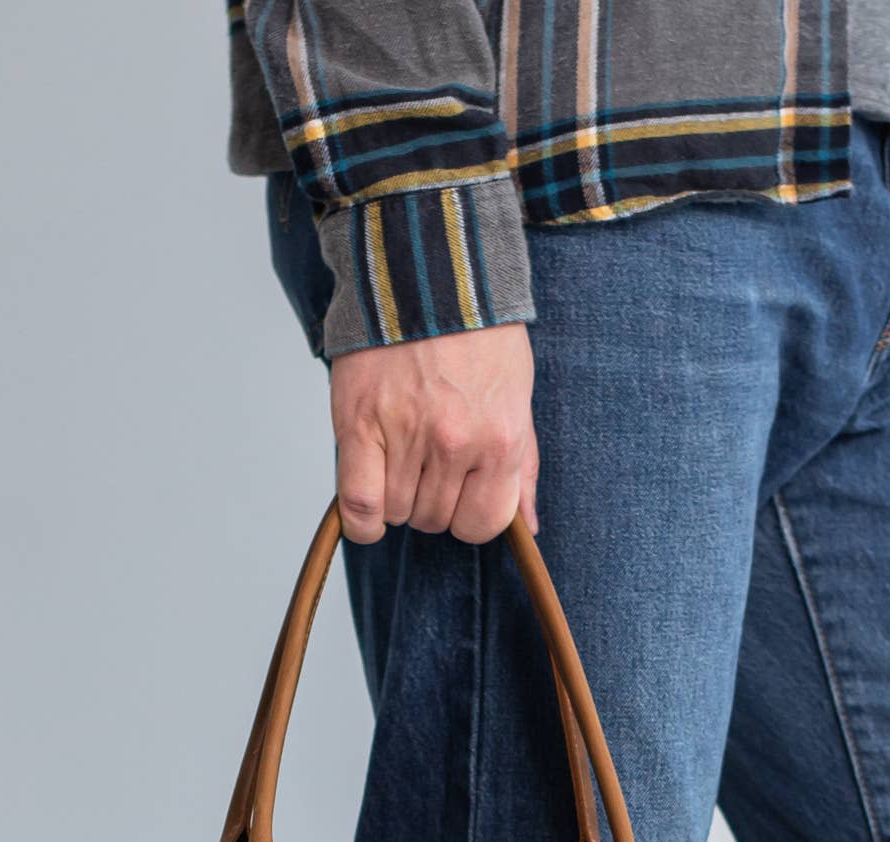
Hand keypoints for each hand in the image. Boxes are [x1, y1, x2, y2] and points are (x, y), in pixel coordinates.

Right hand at [329, 325, 539, 544]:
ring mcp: (408, 434)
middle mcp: (457, 443)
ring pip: (397, 513)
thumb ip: (523, 466)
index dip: (467, 515)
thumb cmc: (477, 333)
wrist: (427, 269)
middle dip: (429, 502)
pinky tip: (367, 512)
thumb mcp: (518, 395)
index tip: (459, 495)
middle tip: (424, 463)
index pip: (482, 524)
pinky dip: (362, 519)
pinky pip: (360, 504)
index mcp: (501, 439)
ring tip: (398, 460)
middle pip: (434, 520)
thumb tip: (529, 526)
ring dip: (395, 499)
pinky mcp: (361, 423)